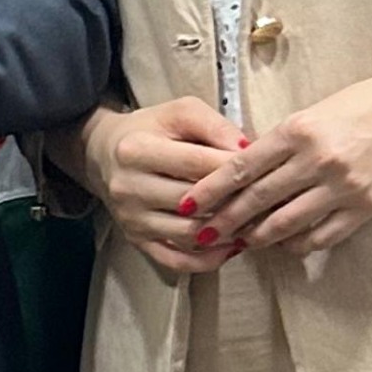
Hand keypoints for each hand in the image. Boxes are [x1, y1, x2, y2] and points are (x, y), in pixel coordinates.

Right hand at [80, 95, 248, 275]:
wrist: (104, 154)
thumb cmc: (150, 130)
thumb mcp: (179, 112)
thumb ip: (214, 126)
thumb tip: (248, 150)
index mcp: (137, 150)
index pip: (197, 164)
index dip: (235, 168)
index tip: (264, 169)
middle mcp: (129, 188)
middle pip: (194, 203)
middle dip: (236, 202)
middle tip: (268, 200)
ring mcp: (131, 219)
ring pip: (189, 234)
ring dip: (227, 233)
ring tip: (256, 222)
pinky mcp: (136, 240)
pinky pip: (176, 259)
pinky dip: (208, 259)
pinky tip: (232, 247)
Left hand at [189, 71, 371, 255]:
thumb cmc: (366, 104)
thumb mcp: (315, 112)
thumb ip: (281, 141)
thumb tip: (244, 169)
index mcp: (298, 131)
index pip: (241, 166)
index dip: (211, 189)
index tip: (190, 203)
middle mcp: (317, 160)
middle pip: (256, 199)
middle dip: (225, 220)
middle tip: (203, 232)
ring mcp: (341, 187)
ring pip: (284, 224)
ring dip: (257, 237)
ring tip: (242, 241)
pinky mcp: (364, 208)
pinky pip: (320, 237)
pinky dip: (297, 243)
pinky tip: (285, 244)